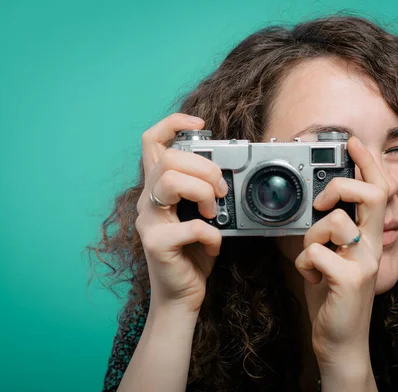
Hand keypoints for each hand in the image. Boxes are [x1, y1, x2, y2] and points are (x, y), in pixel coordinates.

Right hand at [135, 112, 228, 314]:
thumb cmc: (193, 254)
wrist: (182, 296)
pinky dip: (211, 235)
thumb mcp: (201, 215)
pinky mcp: (157, 244)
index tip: (200, 124)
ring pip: (170, 182)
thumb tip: (227, 173)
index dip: (173, 123)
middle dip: (204, 168)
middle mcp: (148, 200)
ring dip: (202, 192)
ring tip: (214, 212)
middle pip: (168, 159)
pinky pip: (190, 226)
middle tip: (220, 190)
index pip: (152, 142)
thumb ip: (204, 192)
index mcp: (158, 188)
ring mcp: (148, 222)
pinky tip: (214, 245)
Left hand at [295, 136, 387, 366]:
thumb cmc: (333, 297)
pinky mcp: (350, 279)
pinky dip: (304, 264)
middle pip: (372, 194)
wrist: (340, 341)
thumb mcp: (332, 257)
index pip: (378, 190)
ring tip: (313, 259)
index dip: (367, 162)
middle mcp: (373, 246)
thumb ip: (328, 232)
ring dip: (311, 236)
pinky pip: (315, 252)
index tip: (352, 142)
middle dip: (342, 186)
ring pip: (333, 221)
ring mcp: (365, 262)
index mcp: (369, 237)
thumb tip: (312, 206)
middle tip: (322, 200)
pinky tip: (313, 278)